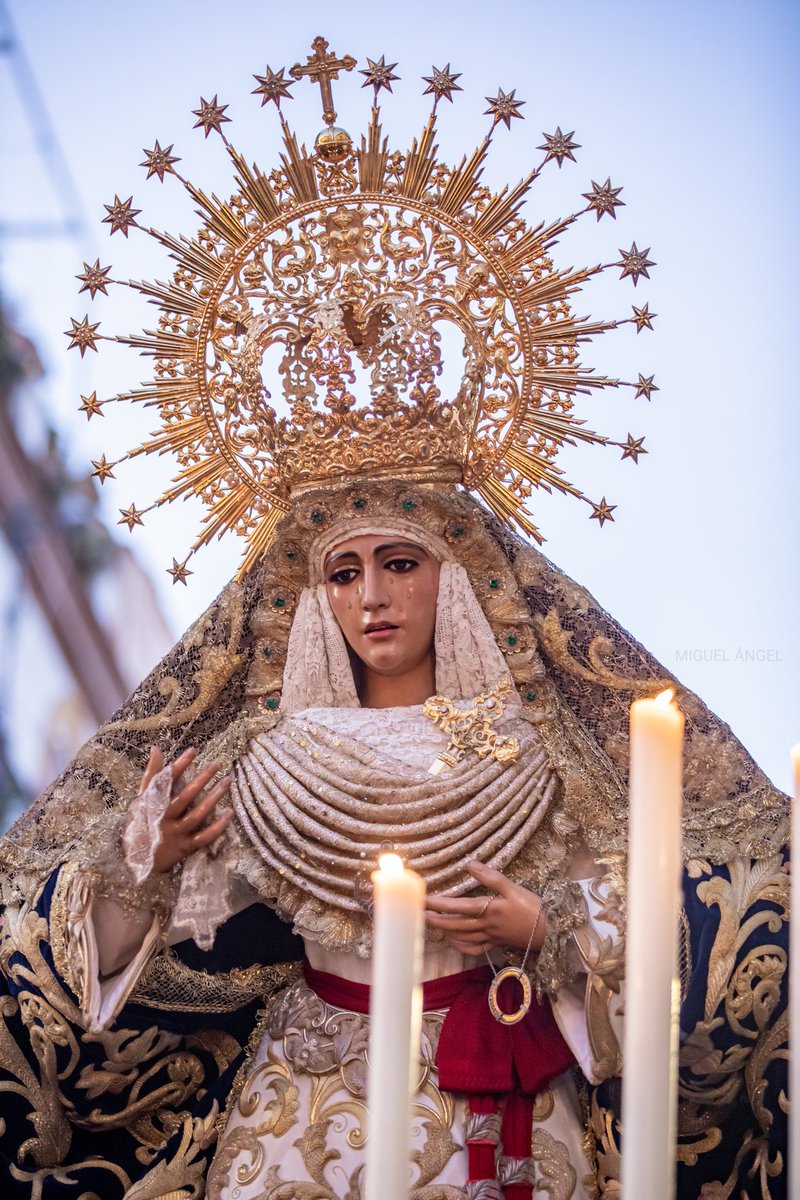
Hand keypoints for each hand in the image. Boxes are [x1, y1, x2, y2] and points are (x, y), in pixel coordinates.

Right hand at [139, 746, 232, 873]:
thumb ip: (152, 774)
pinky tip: (229, 813)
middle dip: (201, 779)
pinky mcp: (185, 847)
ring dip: (213, 798)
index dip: (180, 765)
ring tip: (227, 781)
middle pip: (185, 796)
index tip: (193, 750)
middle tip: (217, 764)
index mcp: (154, 804)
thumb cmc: (144, 821)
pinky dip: (217, 827)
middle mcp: (165, 818)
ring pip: (197, 815)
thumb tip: (155, 748)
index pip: (167, 781)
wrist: (138, 859)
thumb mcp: (143, 798)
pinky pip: (204, 837)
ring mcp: (176, 833)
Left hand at [425, 861, 545, 955]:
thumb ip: (490, 876)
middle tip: (419, 912)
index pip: (457, 907)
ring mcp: (489, 936)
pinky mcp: (495, 943)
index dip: (438, 903)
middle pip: (454, 924)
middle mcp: (485, 925)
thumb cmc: (532, 907)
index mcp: (488, 910)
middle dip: (434, 919)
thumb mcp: (513, 887)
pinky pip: (473, 949)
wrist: (549, 930)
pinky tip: (453, 940)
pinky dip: (460, 945)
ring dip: (444, 931)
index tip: (422, 899)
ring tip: (431, 923)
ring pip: (461, 936)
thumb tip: (469, 864)